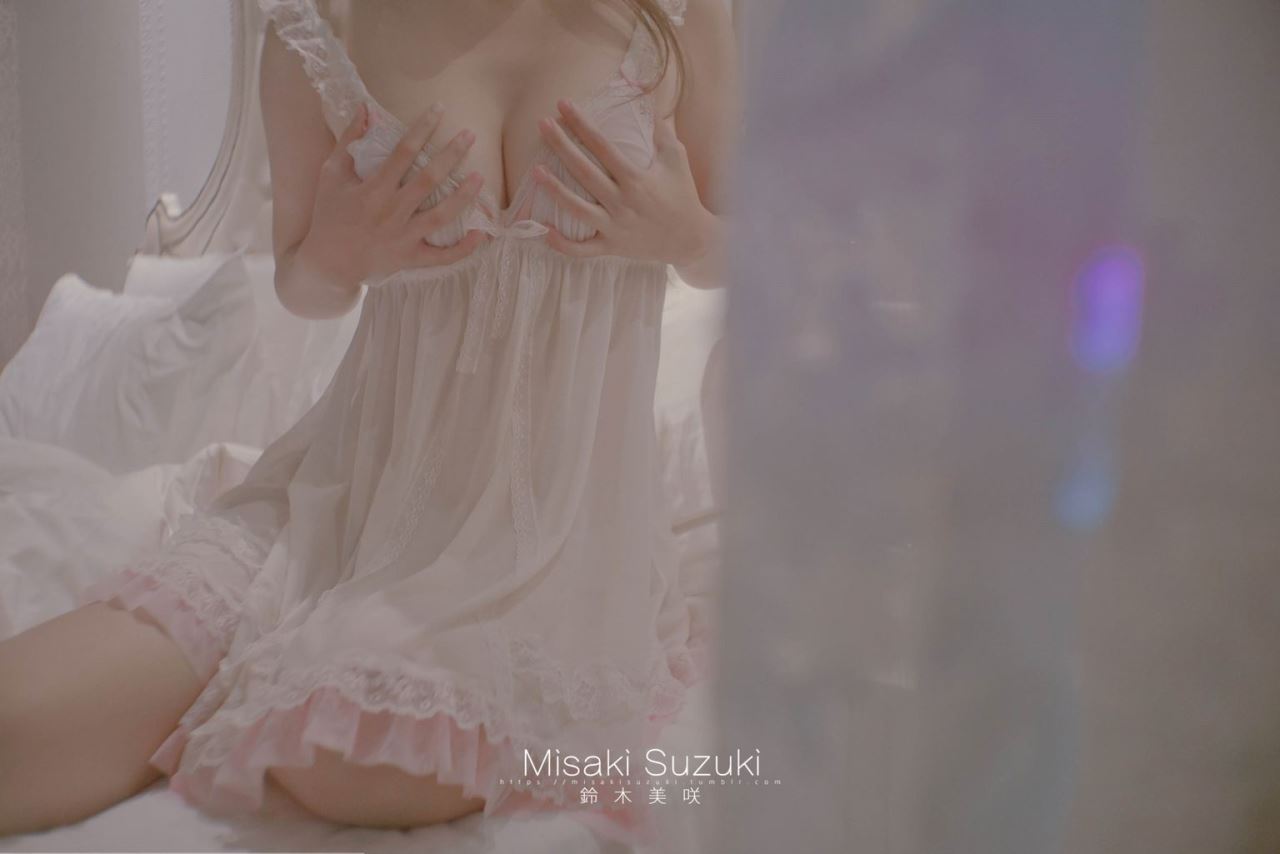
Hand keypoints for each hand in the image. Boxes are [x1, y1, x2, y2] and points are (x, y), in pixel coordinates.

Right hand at [299, 102, 491, 288]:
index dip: (422, 128)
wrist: (327, 263)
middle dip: (451, 155)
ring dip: (463, 197)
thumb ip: (348, 141)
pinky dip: (464, 248)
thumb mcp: (331, 174)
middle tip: (470, 134)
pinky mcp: (410, 258)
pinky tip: (482, 234)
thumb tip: (365, 109)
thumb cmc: (329, 214)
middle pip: (428, 180)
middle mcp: (391, 211)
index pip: (403, 151)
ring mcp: (403, 237)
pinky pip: (442, 256)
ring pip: (440, 216)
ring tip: (481, 177)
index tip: (440, 109)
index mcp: (373, 189)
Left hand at [533, 99, 715, 265]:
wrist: (692, 239)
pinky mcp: (612, 247)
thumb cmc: (683, 195)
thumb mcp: (677, 159)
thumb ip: (661, 132)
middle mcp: (622, 202)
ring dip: (554, 190)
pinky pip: (582, 249)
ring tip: (534, 171)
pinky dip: (561, 244)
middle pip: (584, 171)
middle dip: (561, 145)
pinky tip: (543, 230)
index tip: (563, 105)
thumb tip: (646, 101)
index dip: (581, 124)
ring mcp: (615, 227)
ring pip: (577, 209)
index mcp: (636, 178)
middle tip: (542, 124)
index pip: (602, 145)